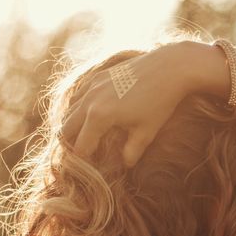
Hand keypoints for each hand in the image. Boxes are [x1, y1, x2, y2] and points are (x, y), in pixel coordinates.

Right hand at [62, 42, 193, 168]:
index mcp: (99, 117)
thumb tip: (126, 165)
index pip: (81, 146)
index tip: (91, 168)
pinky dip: (78, 107)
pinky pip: (79, 94)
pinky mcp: (98, 76)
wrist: (169, 68)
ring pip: (69, 110)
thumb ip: (132, 152)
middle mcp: (89, 100)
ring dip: (73, 125)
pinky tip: (90, 114)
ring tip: (84, 137)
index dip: (84, 160)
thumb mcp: (146, 132)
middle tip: (83, 155)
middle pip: (66, 128)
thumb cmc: (159, 102)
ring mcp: (92, 85)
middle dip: (71, 143)